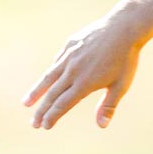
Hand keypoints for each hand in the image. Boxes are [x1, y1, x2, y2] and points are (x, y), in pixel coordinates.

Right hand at [25, 13, 142, 129]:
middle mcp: (73, 70)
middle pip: (52, 94)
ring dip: (36, 92)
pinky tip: (47, 79)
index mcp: (85, 83)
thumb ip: (108, 106)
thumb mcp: (121, 85)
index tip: (44, 126)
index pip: (63, 104)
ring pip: (49, 77)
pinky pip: (58, 61)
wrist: (124, 27)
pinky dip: (51, 72)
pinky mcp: (70, 44)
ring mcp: (70, 56)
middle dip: (41, 110)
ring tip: (26, 103)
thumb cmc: (126, 59)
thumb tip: (102, 126)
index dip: (52, 116)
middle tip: (33, 123)